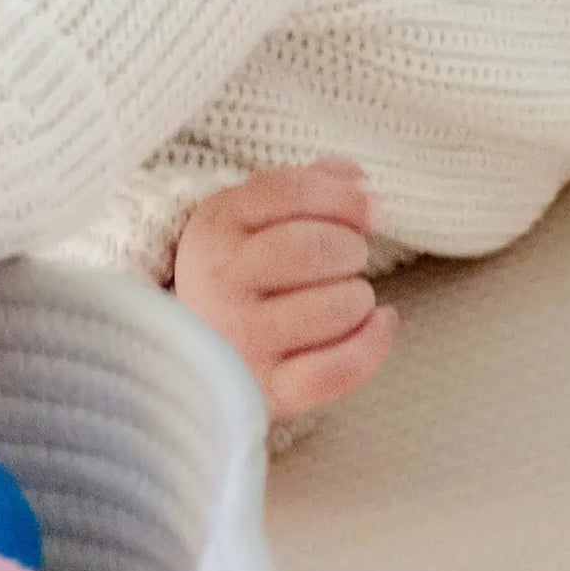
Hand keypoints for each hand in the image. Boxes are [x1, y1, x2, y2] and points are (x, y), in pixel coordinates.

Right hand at [172, 157, 396, 421]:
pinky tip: (380, 323)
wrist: (190, 356)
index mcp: (214, 228)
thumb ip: (306, 186)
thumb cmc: (240, 277)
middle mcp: (219, 281)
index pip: (288, 191)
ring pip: (335, 307)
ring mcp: (240, 339)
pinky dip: (373, 342)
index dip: (342, 197)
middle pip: (313, 248)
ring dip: (359, 297)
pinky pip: (338, 368)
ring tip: (348, 296)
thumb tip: (360, 180)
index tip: (366, 210)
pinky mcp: (267, 390)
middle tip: (346, 259)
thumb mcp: (252, 218)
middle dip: (349, 249)